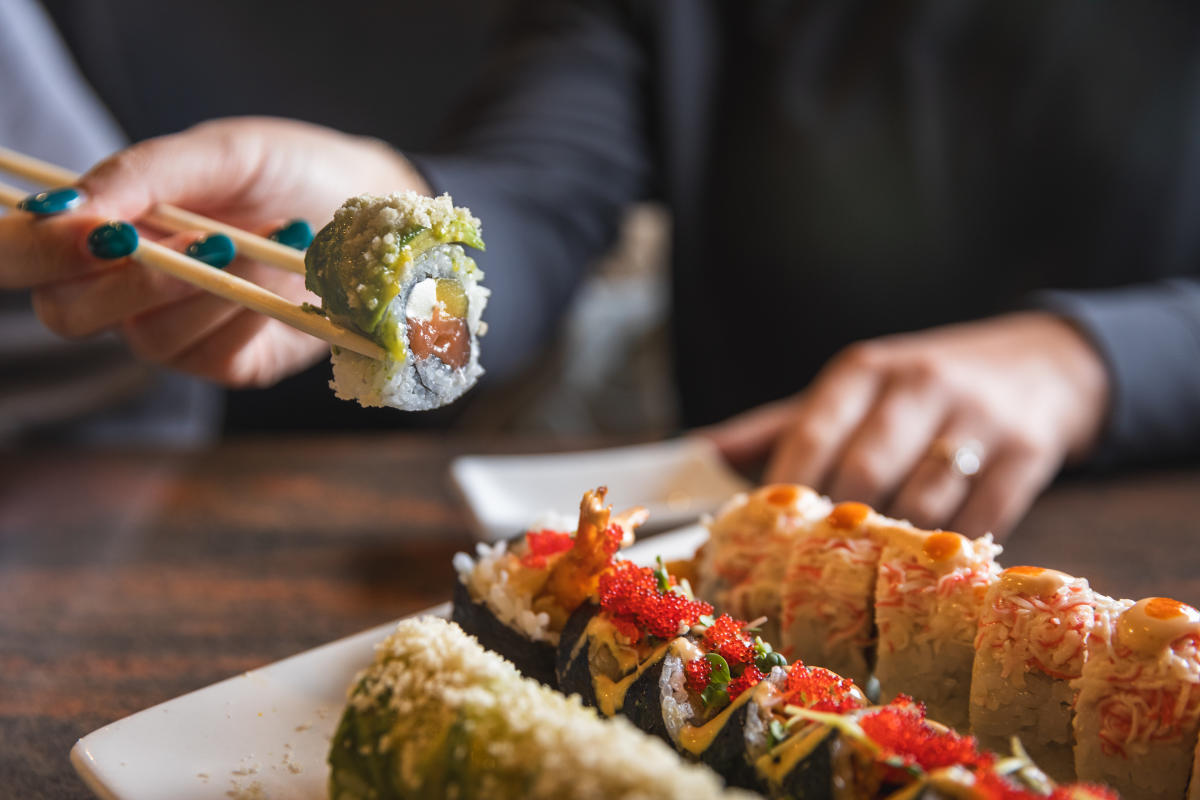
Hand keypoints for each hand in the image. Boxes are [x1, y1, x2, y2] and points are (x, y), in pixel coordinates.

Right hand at [0, 117, 428, 385]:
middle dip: (137, 279)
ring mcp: (179, 330)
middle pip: (71, 312)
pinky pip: (213, 358)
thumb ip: (150, 172)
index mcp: (111, 222)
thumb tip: (71, 206)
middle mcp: (129, 283)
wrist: (376, 209)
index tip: (100, 228)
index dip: (47, 249)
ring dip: (213, 290)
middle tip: (210, 240)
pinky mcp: (232, 362)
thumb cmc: (293, 170)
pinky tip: (287, 283)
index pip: (35, 253)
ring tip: (274, 240)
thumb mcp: (227, 151)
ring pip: (150, 338)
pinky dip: (250, 316)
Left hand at [700, 312, 1109, 537]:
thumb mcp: (850, 391)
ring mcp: (978, 418)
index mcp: (864, 370)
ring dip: (896, 548)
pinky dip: (951, 551)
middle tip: (818, 572)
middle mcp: (919, 385)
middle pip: (864, 474)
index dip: (786, 492)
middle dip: (838, 529)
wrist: (1041, 366)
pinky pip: (981, 520)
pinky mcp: (1028, 453)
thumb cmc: (919, 390)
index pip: (811, 434)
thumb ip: (776, 426)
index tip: (767, 537)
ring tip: (874, 577)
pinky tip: (932, 566)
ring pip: (923, 504)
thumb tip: (696, 452)